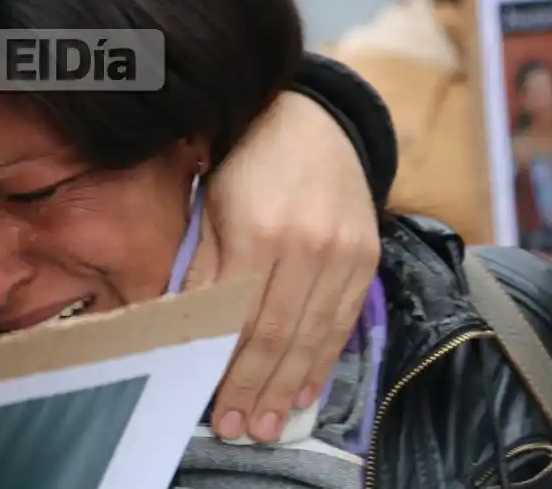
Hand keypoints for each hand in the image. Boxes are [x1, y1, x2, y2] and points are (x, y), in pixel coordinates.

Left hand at [184, 91, 379, 443]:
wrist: (311, 122)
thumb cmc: (245, 164)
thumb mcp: (211, 208)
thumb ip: (203, 269)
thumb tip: (185, 329)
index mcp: (258, 233)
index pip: (241, 317)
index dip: (229, 367)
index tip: (214, 405)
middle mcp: (307, 247)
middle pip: (279, 335)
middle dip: (258, 388)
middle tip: (241, 429)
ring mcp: (343, 254)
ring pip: (315, 336)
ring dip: (292, 386)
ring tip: (272, 423)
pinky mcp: (366, 258)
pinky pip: (344, 321)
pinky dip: (325, 359)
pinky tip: (308, 389)